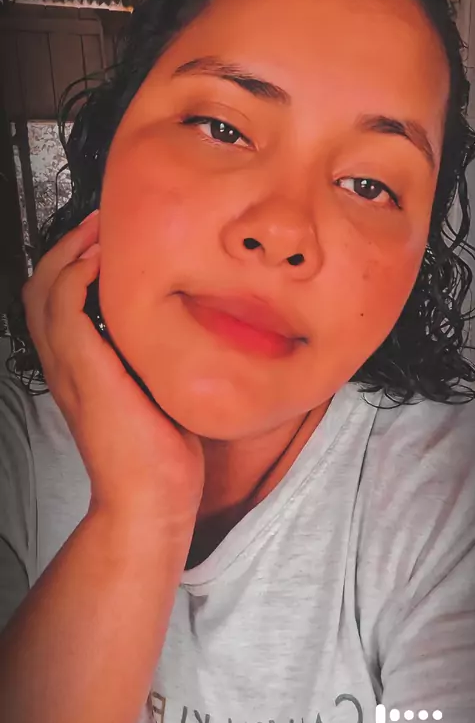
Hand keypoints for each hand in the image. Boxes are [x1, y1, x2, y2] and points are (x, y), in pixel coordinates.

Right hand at [22, 210, 203, 532]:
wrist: (151, 500)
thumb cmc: (159, 454)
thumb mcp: (157, 391)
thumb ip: (154, 356)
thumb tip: (185, 324)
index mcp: (81, 368)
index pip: (57, 301)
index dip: (73, 264)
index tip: (106, 239)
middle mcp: (67, 364)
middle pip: (40, 287)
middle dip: (67, 247)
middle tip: (99, 223)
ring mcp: (71, 367)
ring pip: (45, 290)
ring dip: (69, 252)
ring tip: (98, 230)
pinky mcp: (85, 372)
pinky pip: (64, 310)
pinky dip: (75, 277)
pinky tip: (99, 261)